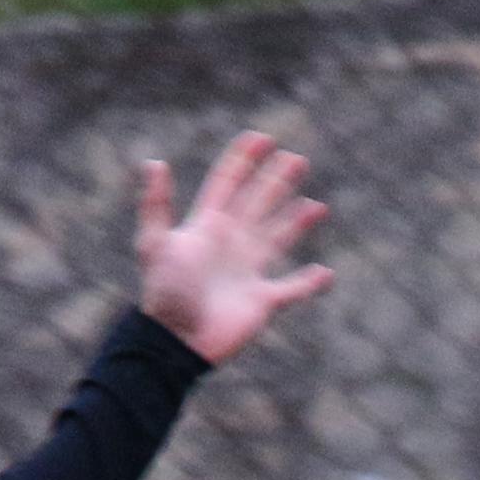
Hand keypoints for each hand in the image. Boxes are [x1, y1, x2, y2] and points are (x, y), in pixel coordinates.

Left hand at [133, 131, 333, 363]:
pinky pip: (292, 289)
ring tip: (316, 205)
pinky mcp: (262, 301)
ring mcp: (248, 271)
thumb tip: (153, 162)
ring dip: (296, 220)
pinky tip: (325, 273)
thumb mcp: (155, 243)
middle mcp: (230, 243)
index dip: (243, 160)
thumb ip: (156, 204)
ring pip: (278, 238)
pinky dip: (310, 283)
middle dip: (276, 181)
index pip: (227, 183)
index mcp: (207, 226)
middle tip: (297, 160)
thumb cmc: (164, 293)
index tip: (262, 139)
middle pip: (258, 203)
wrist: (176, 341)